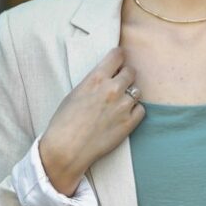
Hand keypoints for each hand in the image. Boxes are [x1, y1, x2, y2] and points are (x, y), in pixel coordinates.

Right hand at [39, 47, 144, 195]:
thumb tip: (106, 76)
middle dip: (125, 76)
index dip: (119, 57)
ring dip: (130, 94)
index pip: (117, 55)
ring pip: (137, 90)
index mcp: (96, 79)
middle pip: (131, 71)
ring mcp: (123, 106)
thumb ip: (94, 82)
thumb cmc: (64, 122)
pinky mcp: (129, 123)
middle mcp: (113, 89)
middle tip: (118, 84)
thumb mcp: (75, 93)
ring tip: (118, 104)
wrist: (67, 149)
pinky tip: (123, 116)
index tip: (118, 61)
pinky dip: (134, 111)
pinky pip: (141, 109)